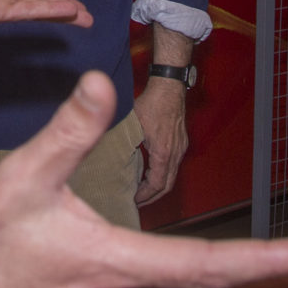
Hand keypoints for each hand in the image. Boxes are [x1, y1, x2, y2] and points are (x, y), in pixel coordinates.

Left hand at [132, 77, 188, 206]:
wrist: (169, 85)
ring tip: (140, 191)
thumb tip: (106, 158)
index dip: (145, 196)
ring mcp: (181, 147)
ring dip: (157, 186)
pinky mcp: (181, 141)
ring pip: (172, 175)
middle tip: (136, 202)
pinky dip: (161, 173)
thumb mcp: (132, 124)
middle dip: (152, 197)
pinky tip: (148, 172)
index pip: (158, 185)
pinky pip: (173, 165)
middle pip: (168, 185)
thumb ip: (123, 142)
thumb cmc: (151, 102)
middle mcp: (176, 153)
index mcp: (164, 152)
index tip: (133, 201)